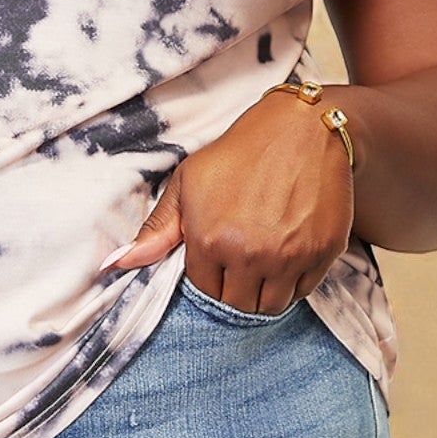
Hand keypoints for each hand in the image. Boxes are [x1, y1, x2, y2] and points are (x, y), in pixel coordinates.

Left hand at [99, 93, 355, 312]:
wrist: (302, 129)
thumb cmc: (238, 154)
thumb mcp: (188, 183)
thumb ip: (156, 229)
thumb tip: (113, 265)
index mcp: (211, 240)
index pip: (205, 293)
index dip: (210, 280)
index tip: (216, 261)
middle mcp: (251, 255)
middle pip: (239, 307)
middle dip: (236, 292)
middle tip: (240, 264)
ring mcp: (290, 257)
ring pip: (272, 306)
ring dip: (264, 293)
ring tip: (262, 262)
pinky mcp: (323, 253)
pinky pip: (304, 291)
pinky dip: (294, 283)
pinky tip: (287, 255)